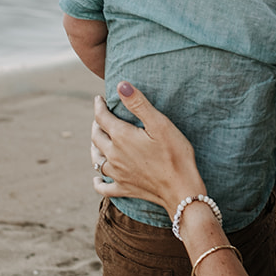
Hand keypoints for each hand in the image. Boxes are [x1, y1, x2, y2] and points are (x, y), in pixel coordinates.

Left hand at [91, 83, 204, 209]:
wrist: (181, 190)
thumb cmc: (175, 154)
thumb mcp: (160, 124)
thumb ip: (138, 104)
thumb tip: (121, 86)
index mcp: (121, 137)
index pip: (102, 117)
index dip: (99, 106)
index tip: (99, 99)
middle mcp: (114, 155)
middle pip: (96, 137)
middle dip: (96, 124)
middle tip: (100, 118)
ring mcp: (117, 174)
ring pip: (96, 159)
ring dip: (94, 148)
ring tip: (97, 141)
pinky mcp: (124, 189)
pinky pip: (104, 186)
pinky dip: (98, 181)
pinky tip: (97, 178)